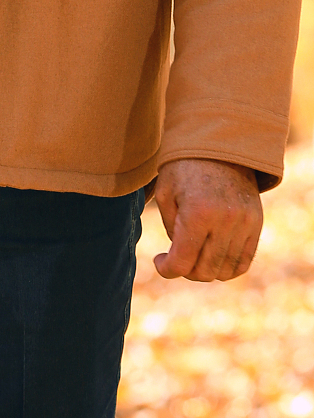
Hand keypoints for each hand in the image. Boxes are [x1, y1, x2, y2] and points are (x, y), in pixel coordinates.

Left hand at [153, 158, 261, 281]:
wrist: (219, 146)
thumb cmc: (183, 168)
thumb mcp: (166, 195)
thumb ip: (172, 232)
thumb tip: (179, 262)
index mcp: (198, 212)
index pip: (182, 262)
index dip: (166, 269)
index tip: (159, 261)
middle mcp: (225, 221)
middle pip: (204, 271)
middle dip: (185, 270)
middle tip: (175, 257)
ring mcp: (245, 224)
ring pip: (224, 271)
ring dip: (205, 270)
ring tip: (193, 254)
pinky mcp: (256, 224)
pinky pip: (244, 262)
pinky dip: (226, 267)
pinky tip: (211, 256)